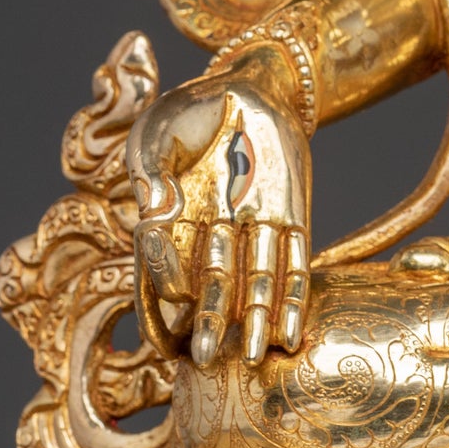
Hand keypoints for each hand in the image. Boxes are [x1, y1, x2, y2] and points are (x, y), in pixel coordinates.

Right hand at [125, 53, 312, 367]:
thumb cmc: (193, 110)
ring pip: (257, 284)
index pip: (161, 265)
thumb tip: (156, 208)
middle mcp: (211, 233)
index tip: (167, 311)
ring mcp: (253, 229)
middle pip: (210, 286)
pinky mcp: (292, 221)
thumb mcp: (159, 130)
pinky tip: (293, 335)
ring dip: (257, 322)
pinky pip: (296, 266)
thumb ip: (153, 168)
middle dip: (209, 322)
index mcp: (170, 219)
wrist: (250, 87)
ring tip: (256, 360)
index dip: (163, 292)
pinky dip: (296, 299)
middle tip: (205, 360)